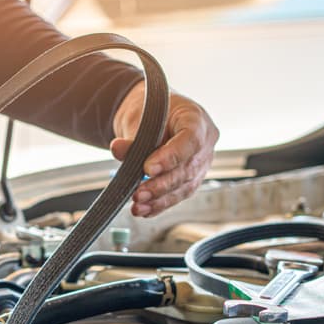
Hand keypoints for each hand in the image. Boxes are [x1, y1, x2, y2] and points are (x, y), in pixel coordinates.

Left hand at [111, 81, 218, 217]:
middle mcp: (205, 144)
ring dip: (160, 199)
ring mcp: (202, 163)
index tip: (148, 169)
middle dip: (161, 185)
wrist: (156, 117)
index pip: (190, 140)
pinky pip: (179, 195)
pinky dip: (160, 204)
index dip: (170, 157)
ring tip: (138, 206)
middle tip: (139, 193)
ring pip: (185, 186)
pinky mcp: (193, 179)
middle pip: (187, 169)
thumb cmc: (153, 112)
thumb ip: (132, 136)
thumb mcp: (141, 118)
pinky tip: (145, 211)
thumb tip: (117, 149)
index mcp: (197, 120)